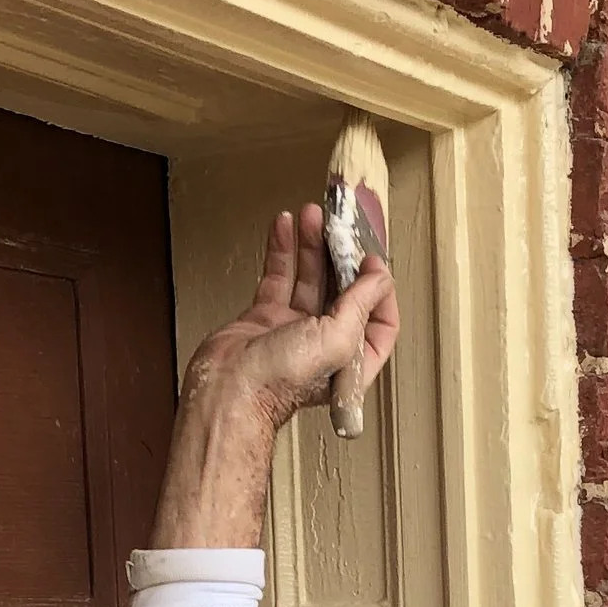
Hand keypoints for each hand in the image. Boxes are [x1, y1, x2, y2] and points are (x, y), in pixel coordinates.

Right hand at [147, 204, 399, 547]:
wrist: (227, 391)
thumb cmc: (279, 382)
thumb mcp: (338, 340)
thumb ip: (360, 306)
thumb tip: (379, 278)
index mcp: (352, 360)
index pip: (380, 322)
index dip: (380, 290)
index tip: (372, 261)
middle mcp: (326, 346)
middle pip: (344, 293)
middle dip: (343, 257)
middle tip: (340, 226)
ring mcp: (293, 330)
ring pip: (309, 278)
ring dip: (312, 245)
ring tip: (312, 215)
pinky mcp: (264, 317)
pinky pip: (278, 277)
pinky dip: (281, 250)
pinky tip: (284, 226)